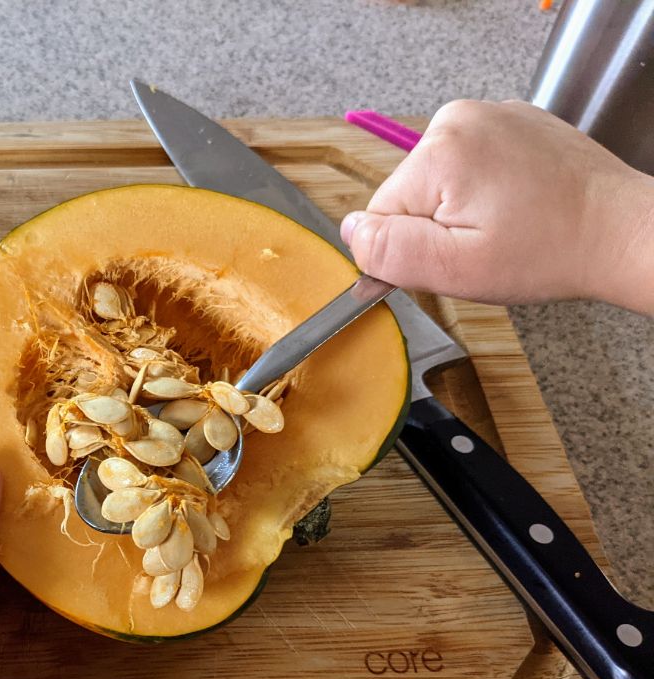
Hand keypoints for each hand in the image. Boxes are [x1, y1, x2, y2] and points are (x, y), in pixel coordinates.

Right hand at [340, 100, 653, 312]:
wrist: (622, 232)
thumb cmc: (548, 252)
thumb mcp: (455, 269)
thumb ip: (389, 251)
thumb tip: (350, 233)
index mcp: (439, 151)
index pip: (382, 214)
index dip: (409, 249)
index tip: (450, 261)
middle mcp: (459, 118)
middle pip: (410, 194)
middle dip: (437, 228)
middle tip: (485, 246)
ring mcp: (490, 115)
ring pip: (438, 182)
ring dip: (461, 211)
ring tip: (506, 227)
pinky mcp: (513, 122)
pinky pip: (471, 166)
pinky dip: (486, 192)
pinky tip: (518, 208)